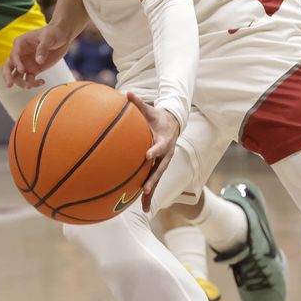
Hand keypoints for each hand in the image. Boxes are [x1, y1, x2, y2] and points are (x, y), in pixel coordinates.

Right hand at [3, 23, 72, 87]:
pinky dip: (33, 83)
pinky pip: (29, 79)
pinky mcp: (34, 69)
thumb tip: (39, 61)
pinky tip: (42, 82)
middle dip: (7, 76)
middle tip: (9, 85)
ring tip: (29, 86)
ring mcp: (26, 63)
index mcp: (20, 44)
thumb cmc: (53, 33)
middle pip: (8, 67)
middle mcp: (21, 55)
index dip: (16, 63)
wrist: (62, 37)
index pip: (13, 55)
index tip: (22, 70)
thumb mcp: (48, 38)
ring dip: (21, 83)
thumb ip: (42, 48)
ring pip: (17, 76)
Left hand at [129, 92, 180, 210]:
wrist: (173, 124)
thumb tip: (126, 93)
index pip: (160, 146)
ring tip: (144, 207)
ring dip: (151, 193)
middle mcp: (166, 155)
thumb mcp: (150, 110)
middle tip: (144, 189)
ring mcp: (163, 163)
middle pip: (160, 170)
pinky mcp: (159, 168)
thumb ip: (138, 103)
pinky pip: (154, 182)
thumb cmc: (158, 117)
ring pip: (157, 180)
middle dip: (152, 180)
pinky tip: (143, 208)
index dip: (154, 150)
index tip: (147, 155)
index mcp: (164, 141)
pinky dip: (149, 194)